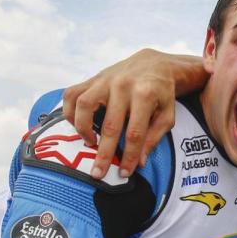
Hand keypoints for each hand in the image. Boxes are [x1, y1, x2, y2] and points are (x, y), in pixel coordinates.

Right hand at [62, 49, 205, 178]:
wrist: (154, 64)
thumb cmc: (161, 94)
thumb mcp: (167, 115)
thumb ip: (155, 137)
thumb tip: (139, 162)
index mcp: (145, 94)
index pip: (135, 133)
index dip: (130, 156)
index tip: (125, 173)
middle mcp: (123, 85)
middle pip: (110, 125)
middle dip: (104, 153)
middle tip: (98, 173)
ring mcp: (105, 80)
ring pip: (84, 105)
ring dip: (83, 128)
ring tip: (89, 143)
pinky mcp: (93, 78)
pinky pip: (72, 94)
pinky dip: (69, 111)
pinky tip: (78, 124)